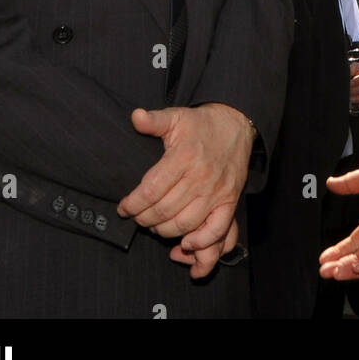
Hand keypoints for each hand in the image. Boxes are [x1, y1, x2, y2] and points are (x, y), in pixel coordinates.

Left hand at [117, 104, 254, 277]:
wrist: (235, 125)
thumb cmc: (201, 124)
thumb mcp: (175, 116)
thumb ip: (153, 120)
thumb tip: (135, 116)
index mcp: (183, 156)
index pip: (151, 190)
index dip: (133, 204)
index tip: (123, 208)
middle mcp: (200, 177)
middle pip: (164, 210)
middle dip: (144, 219)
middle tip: (137, 218)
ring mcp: (216, 192)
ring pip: (184, 224)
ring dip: (164, 231)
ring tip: (154, 226)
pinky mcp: (229, 201)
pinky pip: (217, 230)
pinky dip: (201, 242)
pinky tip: (186, 243)